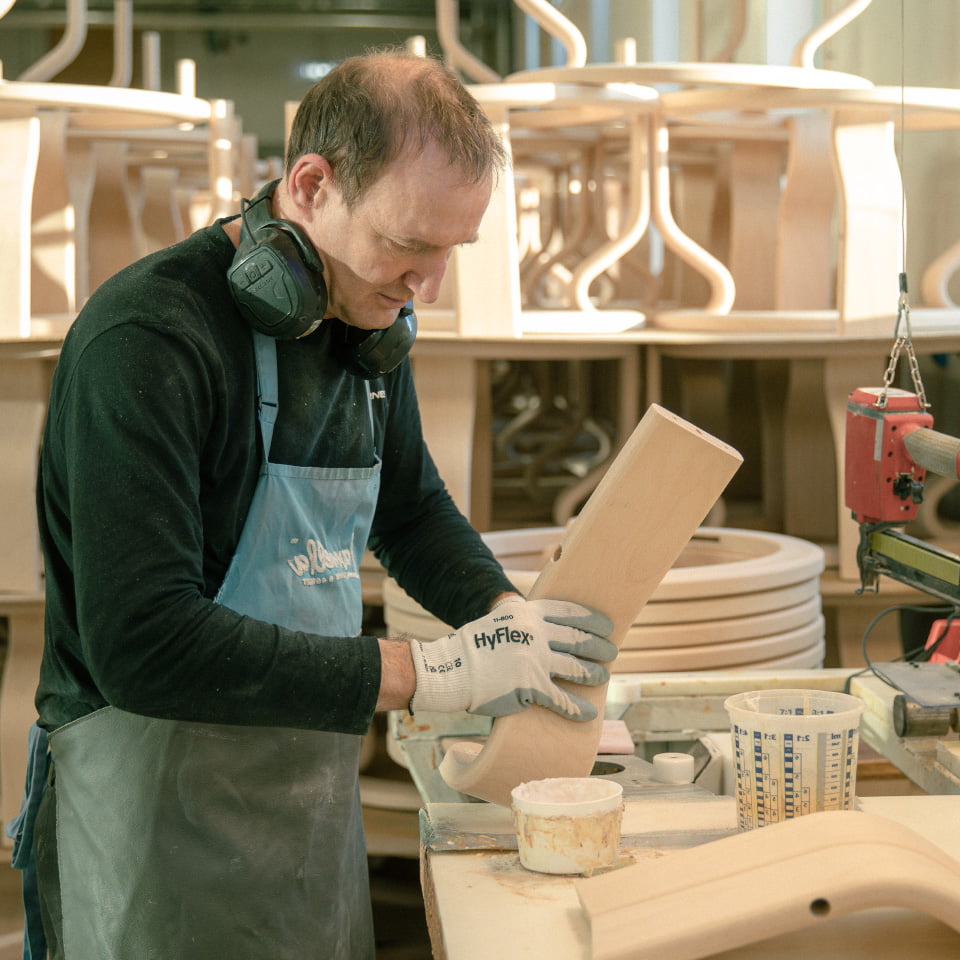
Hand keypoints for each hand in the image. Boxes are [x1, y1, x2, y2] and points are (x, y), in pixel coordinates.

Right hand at [409, 598, 614, 720]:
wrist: (452, 669)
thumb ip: (524, 620)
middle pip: (578, 640)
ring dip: (594, 674)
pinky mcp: (530, 688)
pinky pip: (561, 700)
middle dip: (599, 647)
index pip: (570, 613)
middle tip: (612, 652)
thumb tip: (547, 622)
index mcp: (529, 615)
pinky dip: (578, 708)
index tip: (607, 626)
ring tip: (604, 677)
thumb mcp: (501, 620)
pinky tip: (589, 713)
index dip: (592, 620)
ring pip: (576, 668)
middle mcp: (535, 634)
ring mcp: (535, 661)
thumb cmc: (474, 646)